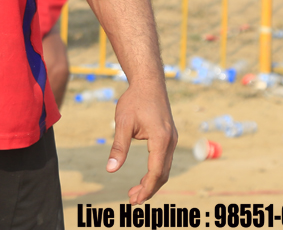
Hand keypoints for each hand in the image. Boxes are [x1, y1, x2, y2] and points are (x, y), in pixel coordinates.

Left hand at [107, 80, 177, 204]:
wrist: (148, 82)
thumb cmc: (134, 100)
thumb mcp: (122, 123)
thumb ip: (119, 147)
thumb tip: (111, 169)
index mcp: (161, 139)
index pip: (156, 172)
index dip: (145, 188)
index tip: (134, 199)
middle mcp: (170, 141)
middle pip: (163, 174)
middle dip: (149, 189)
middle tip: (132, 200)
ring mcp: (172, 139)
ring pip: (165, 168)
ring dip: (152, 182)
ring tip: (135, 192)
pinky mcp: (169, 137)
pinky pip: (164, 160)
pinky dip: (156, 172)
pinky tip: (145, 177)